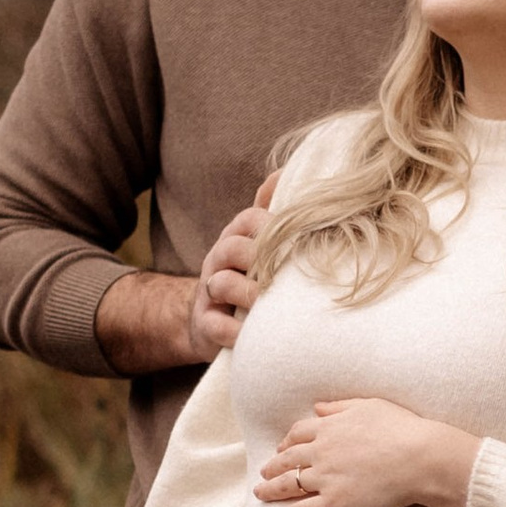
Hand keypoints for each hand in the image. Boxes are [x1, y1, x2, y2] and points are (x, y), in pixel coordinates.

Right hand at [195, 179, 276, 357]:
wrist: (211, 322)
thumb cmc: (249, 277)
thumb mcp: (260, 243)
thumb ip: (273, 211)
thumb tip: (287, 170)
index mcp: (237, 237)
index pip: (251, 219)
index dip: (272, 226)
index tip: (300, 240)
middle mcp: (219, 260)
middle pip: (233, 247)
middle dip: (259, 257)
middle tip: (287, 271)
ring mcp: (209, 292)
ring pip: (219, 283)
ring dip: (246, 292)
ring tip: (268, 303)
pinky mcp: (205, 325)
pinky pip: (215, 326)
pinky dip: (234, 332)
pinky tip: (251, 336)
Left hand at [257, 397, 477, 506]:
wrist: (420, 457)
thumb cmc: (402, 429)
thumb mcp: (369, 406)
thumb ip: (339, 406)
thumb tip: (317, 407)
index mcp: (329, 428)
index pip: (297, 434)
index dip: (286, 443)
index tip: (281, 449)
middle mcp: (321, 452)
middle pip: (287, 460)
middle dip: (272, 467)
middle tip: (264, 473)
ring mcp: (326, 479)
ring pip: (288, 486)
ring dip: (270, 490)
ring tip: (260, 494)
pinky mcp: (335, 504)